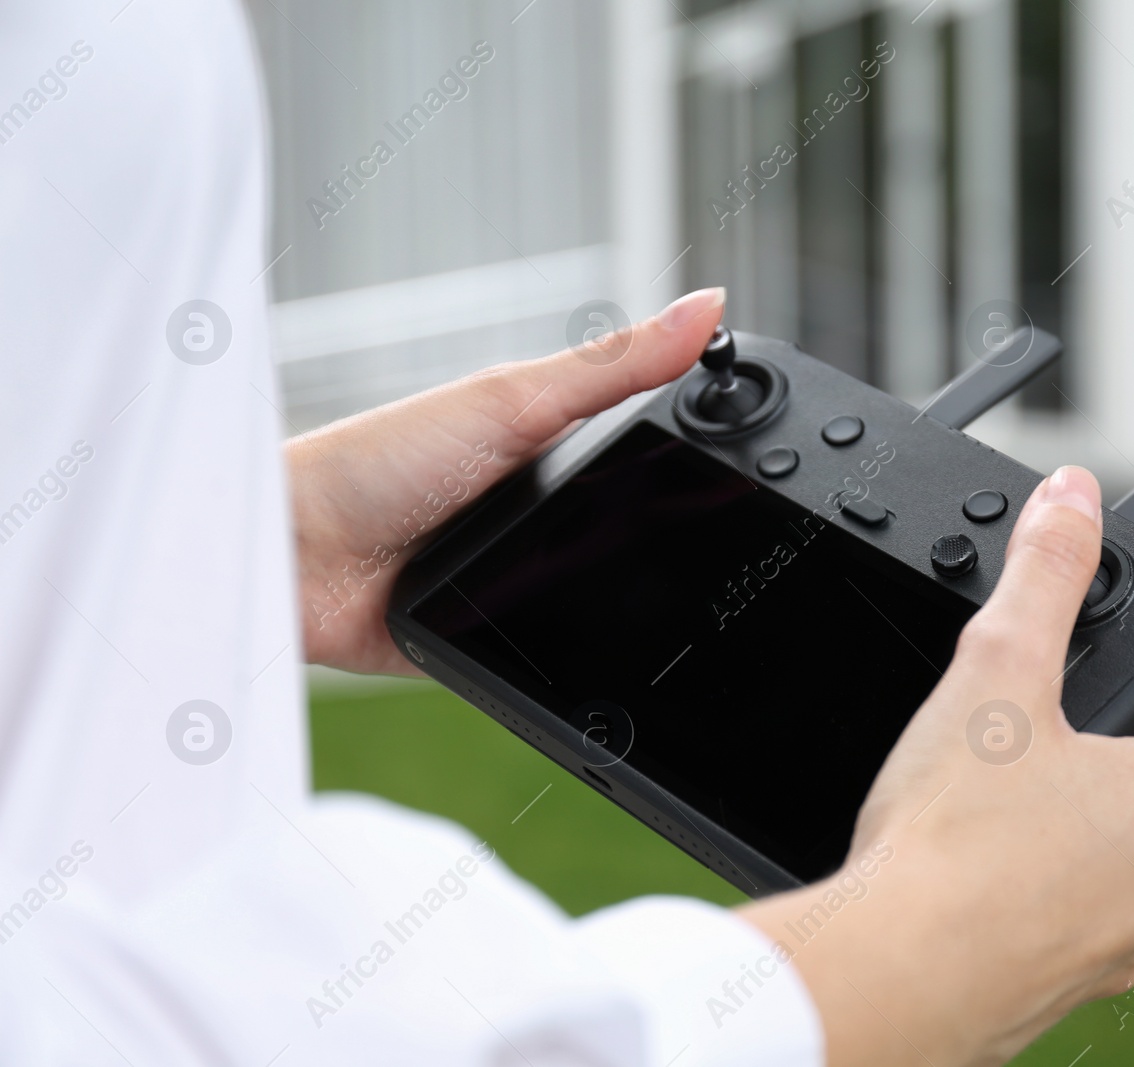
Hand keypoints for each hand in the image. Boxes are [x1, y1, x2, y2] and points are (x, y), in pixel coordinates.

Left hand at [287, 287, 726, 675]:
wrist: (296, 558)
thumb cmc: (376, 461)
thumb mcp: (514, 401)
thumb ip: (612, 365)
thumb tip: (706, 306)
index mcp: (551, 441)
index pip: (651, 445)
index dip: (705, 457)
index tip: (765, 457)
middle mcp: (541, 509)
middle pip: (641, 528)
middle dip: (679, 543)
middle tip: (721, 546)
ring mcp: (523, 574)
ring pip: (609, 596)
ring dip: (630, 600)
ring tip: (666, 598)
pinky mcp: (503, 639)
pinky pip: (564, 652)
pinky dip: (583, 650)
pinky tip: (604, 646)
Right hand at [739, 466, 1133, 1066]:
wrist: (896, 973)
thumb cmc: (953, 835)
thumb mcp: (997, 668)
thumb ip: (1044, 573)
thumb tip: (1074, 494)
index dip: (1132, 729)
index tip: (1071, 726)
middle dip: (1082, 796)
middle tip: (1000, 777)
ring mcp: (1115, 956)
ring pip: (1097, 887)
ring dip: (1049, 862)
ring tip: (969, 836)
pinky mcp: (1057, 1005)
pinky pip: (1050, 944)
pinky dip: (1014, 921)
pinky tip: (952, 895)